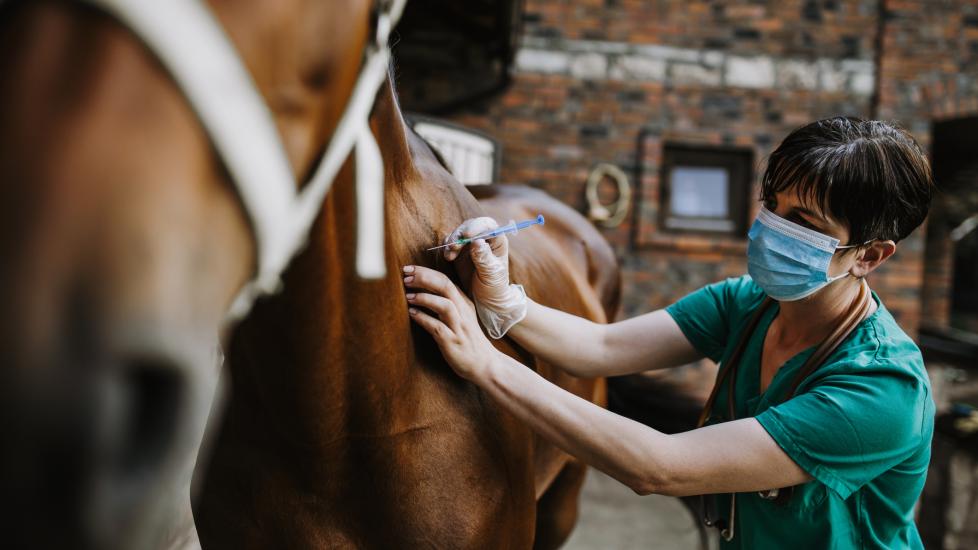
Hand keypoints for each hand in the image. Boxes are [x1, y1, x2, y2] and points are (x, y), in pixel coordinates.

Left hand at [403, 265, 500, 381]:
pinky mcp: (453, 342)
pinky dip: (424, 318)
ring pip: (444, 305)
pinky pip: (437, 327)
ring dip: (425, 298)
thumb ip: (447, 305)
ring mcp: (459, 327)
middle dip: (424, 278)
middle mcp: (463, 312)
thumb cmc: (469, 341)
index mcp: (464, 303)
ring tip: (408, 296)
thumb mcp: (461, 318)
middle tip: (406, 275)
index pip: (446, 280)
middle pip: (445, 286)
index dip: (426, 272)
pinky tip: (412, 314)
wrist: (485, 365)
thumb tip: (423, 293)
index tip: (409, 269)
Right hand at [442, 218, 526, 338]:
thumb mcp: (491, 274)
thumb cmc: (494, 287)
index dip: (476, 226)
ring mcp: (470, 244)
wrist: (486, 300)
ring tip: (449, 257)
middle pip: (470, 226)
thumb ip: (484, 258)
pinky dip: (446, 248)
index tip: (466, 236)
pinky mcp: (459, 251)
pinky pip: (450, 243)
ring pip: (458, 234)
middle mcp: (484, 239)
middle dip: (459, 235)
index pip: (487, 225)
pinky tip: (448, 258)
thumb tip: (477, 241)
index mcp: (497, 240)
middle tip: (453, 247)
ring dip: (451, 242)